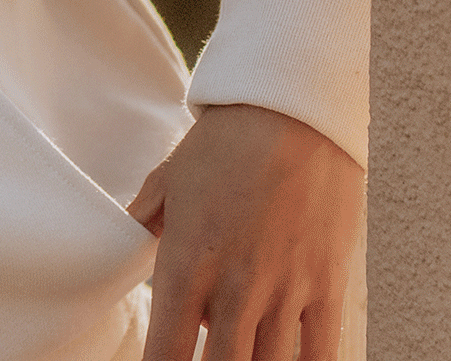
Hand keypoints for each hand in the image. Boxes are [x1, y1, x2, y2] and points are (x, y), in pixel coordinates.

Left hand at [126, 103, 362, 360]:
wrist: (293, 113)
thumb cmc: (224, 143)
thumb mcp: (170, 178)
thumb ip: (145, 222)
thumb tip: (122, 247)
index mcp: (188, 260)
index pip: (168, 349)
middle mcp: (236, 284)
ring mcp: (286, 289)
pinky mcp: (328, 286)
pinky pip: (321, 355)